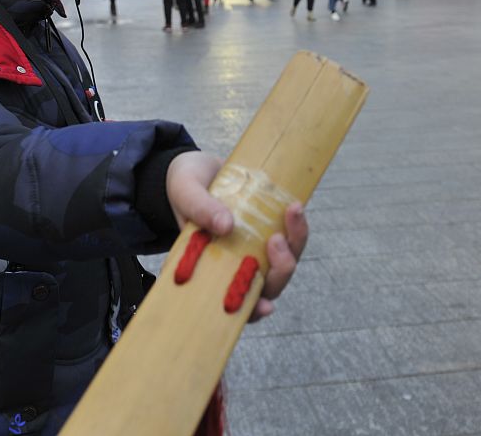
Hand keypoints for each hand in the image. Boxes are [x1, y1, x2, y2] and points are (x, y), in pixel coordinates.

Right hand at [165, 152, 309, 321]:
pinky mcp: (268, 229)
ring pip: (283, 263)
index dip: (252, 311)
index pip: (234, 302)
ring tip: (292, 211)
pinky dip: (296, 227)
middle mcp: (236, 265)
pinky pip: (289, 237)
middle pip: (267, 285)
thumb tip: (226, 226)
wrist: (197, 168)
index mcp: (210, 269)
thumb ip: (200, 208)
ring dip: (294, 244)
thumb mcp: (185, 192)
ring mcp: (254, 249)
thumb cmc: (184, 187)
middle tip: (276, 241)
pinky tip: (294, 207)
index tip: (265, 307)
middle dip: (280, 270)